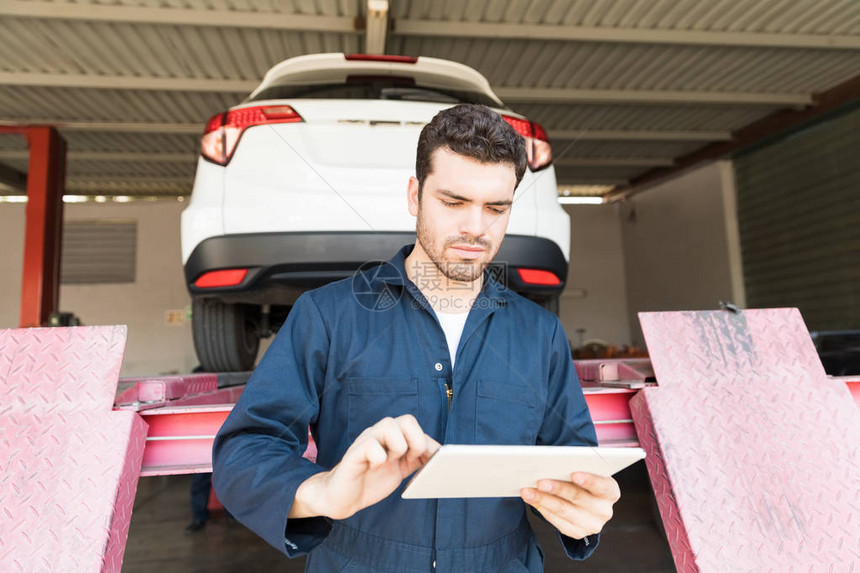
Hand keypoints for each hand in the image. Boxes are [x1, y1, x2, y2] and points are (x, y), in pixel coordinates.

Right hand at [290, 414, 439, 519]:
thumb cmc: (372, 481)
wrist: (343, 498)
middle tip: (409, 461)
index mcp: (392, 436)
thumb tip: (440, 454)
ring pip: (389, 426)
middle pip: (407, 420)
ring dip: (397, 448)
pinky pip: (371, 445)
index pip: (415, 425)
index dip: (427, 444)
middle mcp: (379, 433)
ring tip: (390, 462)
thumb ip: (418, 459)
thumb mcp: (401, 469)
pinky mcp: (354, 454)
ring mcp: (366, 441)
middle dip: (416, 443)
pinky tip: (373, 467)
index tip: (429, 463)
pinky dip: (378, 458)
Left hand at [520, 472, 619, 539]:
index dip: (589, 480)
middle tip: (540, 481)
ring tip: (527, 491)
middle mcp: (604, 511)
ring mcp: (592, 524)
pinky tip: (532, 500)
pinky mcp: (577, 532)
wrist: (588, 504)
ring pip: (563, 510)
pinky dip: (542, 509)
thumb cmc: (584, 481)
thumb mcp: (587, 473)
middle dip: (557, 488)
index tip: (573, 474)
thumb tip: (551, 463)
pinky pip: (557, 521)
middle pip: (578, 498)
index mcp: (611, 491)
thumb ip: (576, 467)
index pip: (602, 486)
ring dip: (543, 500)